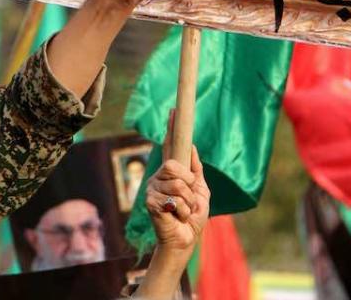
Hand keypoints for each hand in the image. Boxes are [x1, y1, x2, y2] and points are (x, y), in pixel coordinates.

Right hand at [145, 117, 209, 257]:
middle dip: (189, 184)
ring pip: (178, 184)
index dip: (172, 128)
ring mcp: (152, 188)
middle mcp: (159, 176)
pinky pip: (175, 200)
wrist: (185, 240)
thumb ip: (196, 170)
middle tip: (188, 199)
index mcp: (171, 172)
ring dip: (188, 202)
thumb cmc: (192, 216)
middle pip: (174, 165)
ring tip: (183, 210)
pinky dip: (183, 211)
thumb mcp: (201, 191)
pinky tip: (176, 217)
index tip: (174, 110)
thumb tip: (192, 146)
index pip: (170, 145)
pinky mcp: (150, 201)